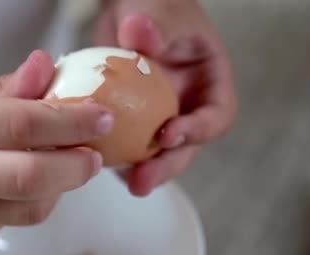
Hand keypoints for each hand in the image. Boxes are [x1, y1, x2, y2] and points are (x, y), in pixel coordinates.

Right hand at [0, 51, 113, 243]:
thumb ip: (5, 89)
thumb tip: (50, 68)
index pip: (21, 123)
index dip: (71, 122)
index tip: (102, 118)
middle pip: (30, 177)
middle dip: (76, 167)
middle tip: (96, 155)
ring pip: (29, 208)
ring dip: (61, 188)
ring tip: (65, 166)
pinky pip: (12, 221)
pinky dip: (33, 202)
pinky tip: (30, 184)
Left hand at [95, 0, 236, 195]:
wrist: (129, 12)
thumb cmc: (153, 5)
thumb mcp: (159, 8)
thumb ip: (156, 23)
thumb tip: (141, 35)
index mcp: (210, 83)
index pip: (217, 115)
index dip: (198, 131)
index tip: (168, 133)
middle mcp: (188, 106)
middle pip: (187, 146)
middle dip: (166, 166)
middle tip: (141, 181)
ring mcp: (160, 117)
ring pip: (155, 153)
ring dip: (139, 170)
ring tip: (120, 182)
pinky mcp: (132, 122)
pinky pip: (125, 143)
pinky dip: (112, 154)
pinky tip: (92, 161)